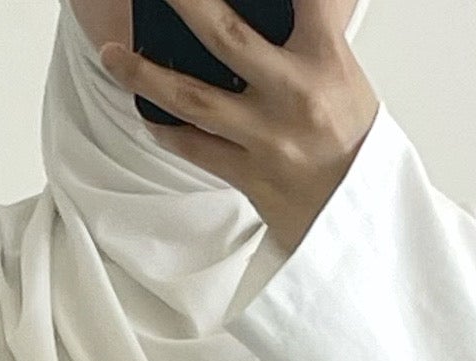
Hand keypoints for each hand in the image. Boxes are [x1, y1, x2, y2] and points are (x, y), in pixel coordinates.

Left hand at [100, 0, 377, 253]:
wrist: (362, 223)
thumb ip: (308, 39)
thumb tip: (258, 15)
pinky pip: (193, 147)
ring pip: (192, 98)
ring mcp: (268, 137)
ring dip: (144, 74)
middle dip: (184, 1)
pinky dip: (165, 127)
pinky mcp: (250, 175)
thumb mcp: (345, 78)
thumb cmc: (352, 145)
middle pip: (224, 35)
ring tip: (113, 54)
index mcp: (327, 61)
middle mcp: (294, 94)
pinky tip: (145, 111)